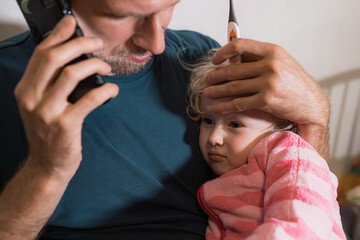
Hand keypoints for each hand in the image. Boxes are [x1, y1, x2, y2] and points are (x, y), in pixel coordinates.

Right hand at [14, 15, 118, 177]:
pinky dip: (105, 89)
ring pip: (71, 74)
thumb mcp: (39, 105)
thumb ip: (49, 83)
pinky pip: (89, 99)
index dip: (58, 35)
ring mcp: (48, 112)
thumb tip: (72, 58)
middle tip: (97, 43)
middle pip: (54, 58)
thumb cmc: (48, 134)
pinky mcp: (66, 125)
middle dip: (79, 44)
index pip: (41, 54)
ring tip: (106, 67)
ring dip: (94, 65)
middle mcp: (32, 98)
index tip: (72, 24)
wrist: (47, 166)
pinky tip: (112, 89)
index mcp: (25, 90)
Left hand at [203, 38, 329, 157]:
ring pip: (233, 87)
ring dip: (217, 91)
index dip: (224, 51)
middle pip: (233, 69)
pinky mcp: (266, 100)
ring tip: (207, 93)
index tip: (215, 60)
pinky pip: (239, 103)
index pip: (241, 45)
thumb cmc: (294, 83)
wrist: (311, 104)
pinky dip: (225, 106)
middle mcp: (270, 65)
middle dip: (216, 76)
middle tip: (207, 80)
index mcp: (273, 51)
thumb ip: (259, 59)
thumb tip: (233, 58)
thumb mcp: (281, 63)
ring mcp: (268, 83)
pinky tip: (216, 107)